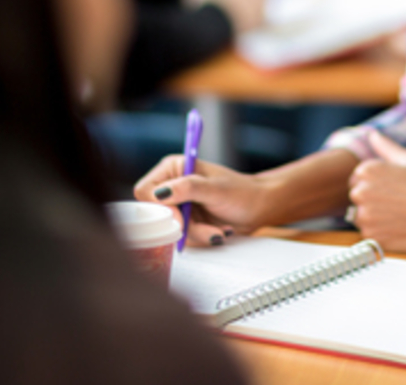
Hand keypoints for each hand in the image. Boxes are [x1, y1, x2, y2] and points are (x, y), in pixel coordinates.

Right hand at [134, 156, 269, 246]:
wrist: (259, 207)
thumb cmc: (241, 192)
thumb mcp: (214, 189)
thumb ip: (187, 188)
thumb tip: (160, 194)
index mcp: (173, 169)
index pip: (146, 191)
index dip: (159, 207)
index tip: (180, 217)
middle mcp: (173, 185)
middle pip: (158, 214)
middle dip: (184, 226)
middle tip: (206, 228)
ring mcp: (180, 204)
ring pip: (171, 228)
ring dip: (198, 234)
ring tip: (219, 230)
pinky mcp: (188, 220)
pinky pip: (184, 236)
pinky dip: (202, 237)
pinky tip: (219, 231)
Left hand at [347, 132, 405, 252]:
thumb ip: (387, 147)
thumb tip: (372, 134)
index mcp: (367, 170)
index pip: (359, 176)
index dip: (378, 182)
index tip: (395, 187)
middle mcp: (361, 192)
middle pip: (359, 196)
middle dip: (374, 198)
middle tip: (399, 201)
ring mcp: (365, 216)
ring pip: (362, 215)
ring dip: (375, 216)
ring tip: (399, 214)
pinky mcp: (371, 236)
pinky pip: (369, 233)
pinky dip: (381, 231)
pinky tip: (399, 226)